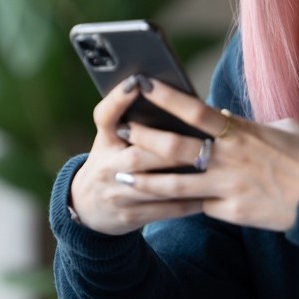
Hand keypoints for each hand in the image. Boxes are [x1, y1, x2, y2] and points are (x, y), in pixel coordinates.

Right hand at [67, 75, 208, 234]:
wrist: (86, 207)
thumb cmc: (112, 162)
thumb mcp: (112, 141)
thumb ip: (135, 124)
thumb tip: (173, 98)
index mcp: (104, 141)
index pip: (105, 116)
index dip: (118, 99)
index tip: (137, 81)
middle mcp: (106, 166)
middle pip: (137, 155)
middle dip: (168, 147)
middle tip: (199, 137)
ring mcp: (116, 194)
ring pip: (153, 186)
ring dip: (184, 177)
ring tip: (212, 167)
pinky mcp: (128, 216)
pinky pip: (163, 210)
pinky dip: (187, 203)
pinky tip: (209, 195)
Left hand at [83, 78, 298, 232]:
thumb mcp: (284, 127)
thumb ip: (250, 123)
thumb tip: (227, 118)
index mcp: (242, 133)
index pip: (196, 111)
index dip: (167, 97)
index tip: (144, 84)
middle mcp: (229, 159)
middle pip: (176, 147)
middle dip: (145, 138)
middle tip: (122, 131)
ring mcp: (228, 188)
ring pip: (176, 184)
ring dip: (146, 178)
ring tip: (122, 173)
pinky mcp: (231, 212)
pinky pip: (199, 206)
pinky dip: (182, 203)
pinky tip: (160, 202)